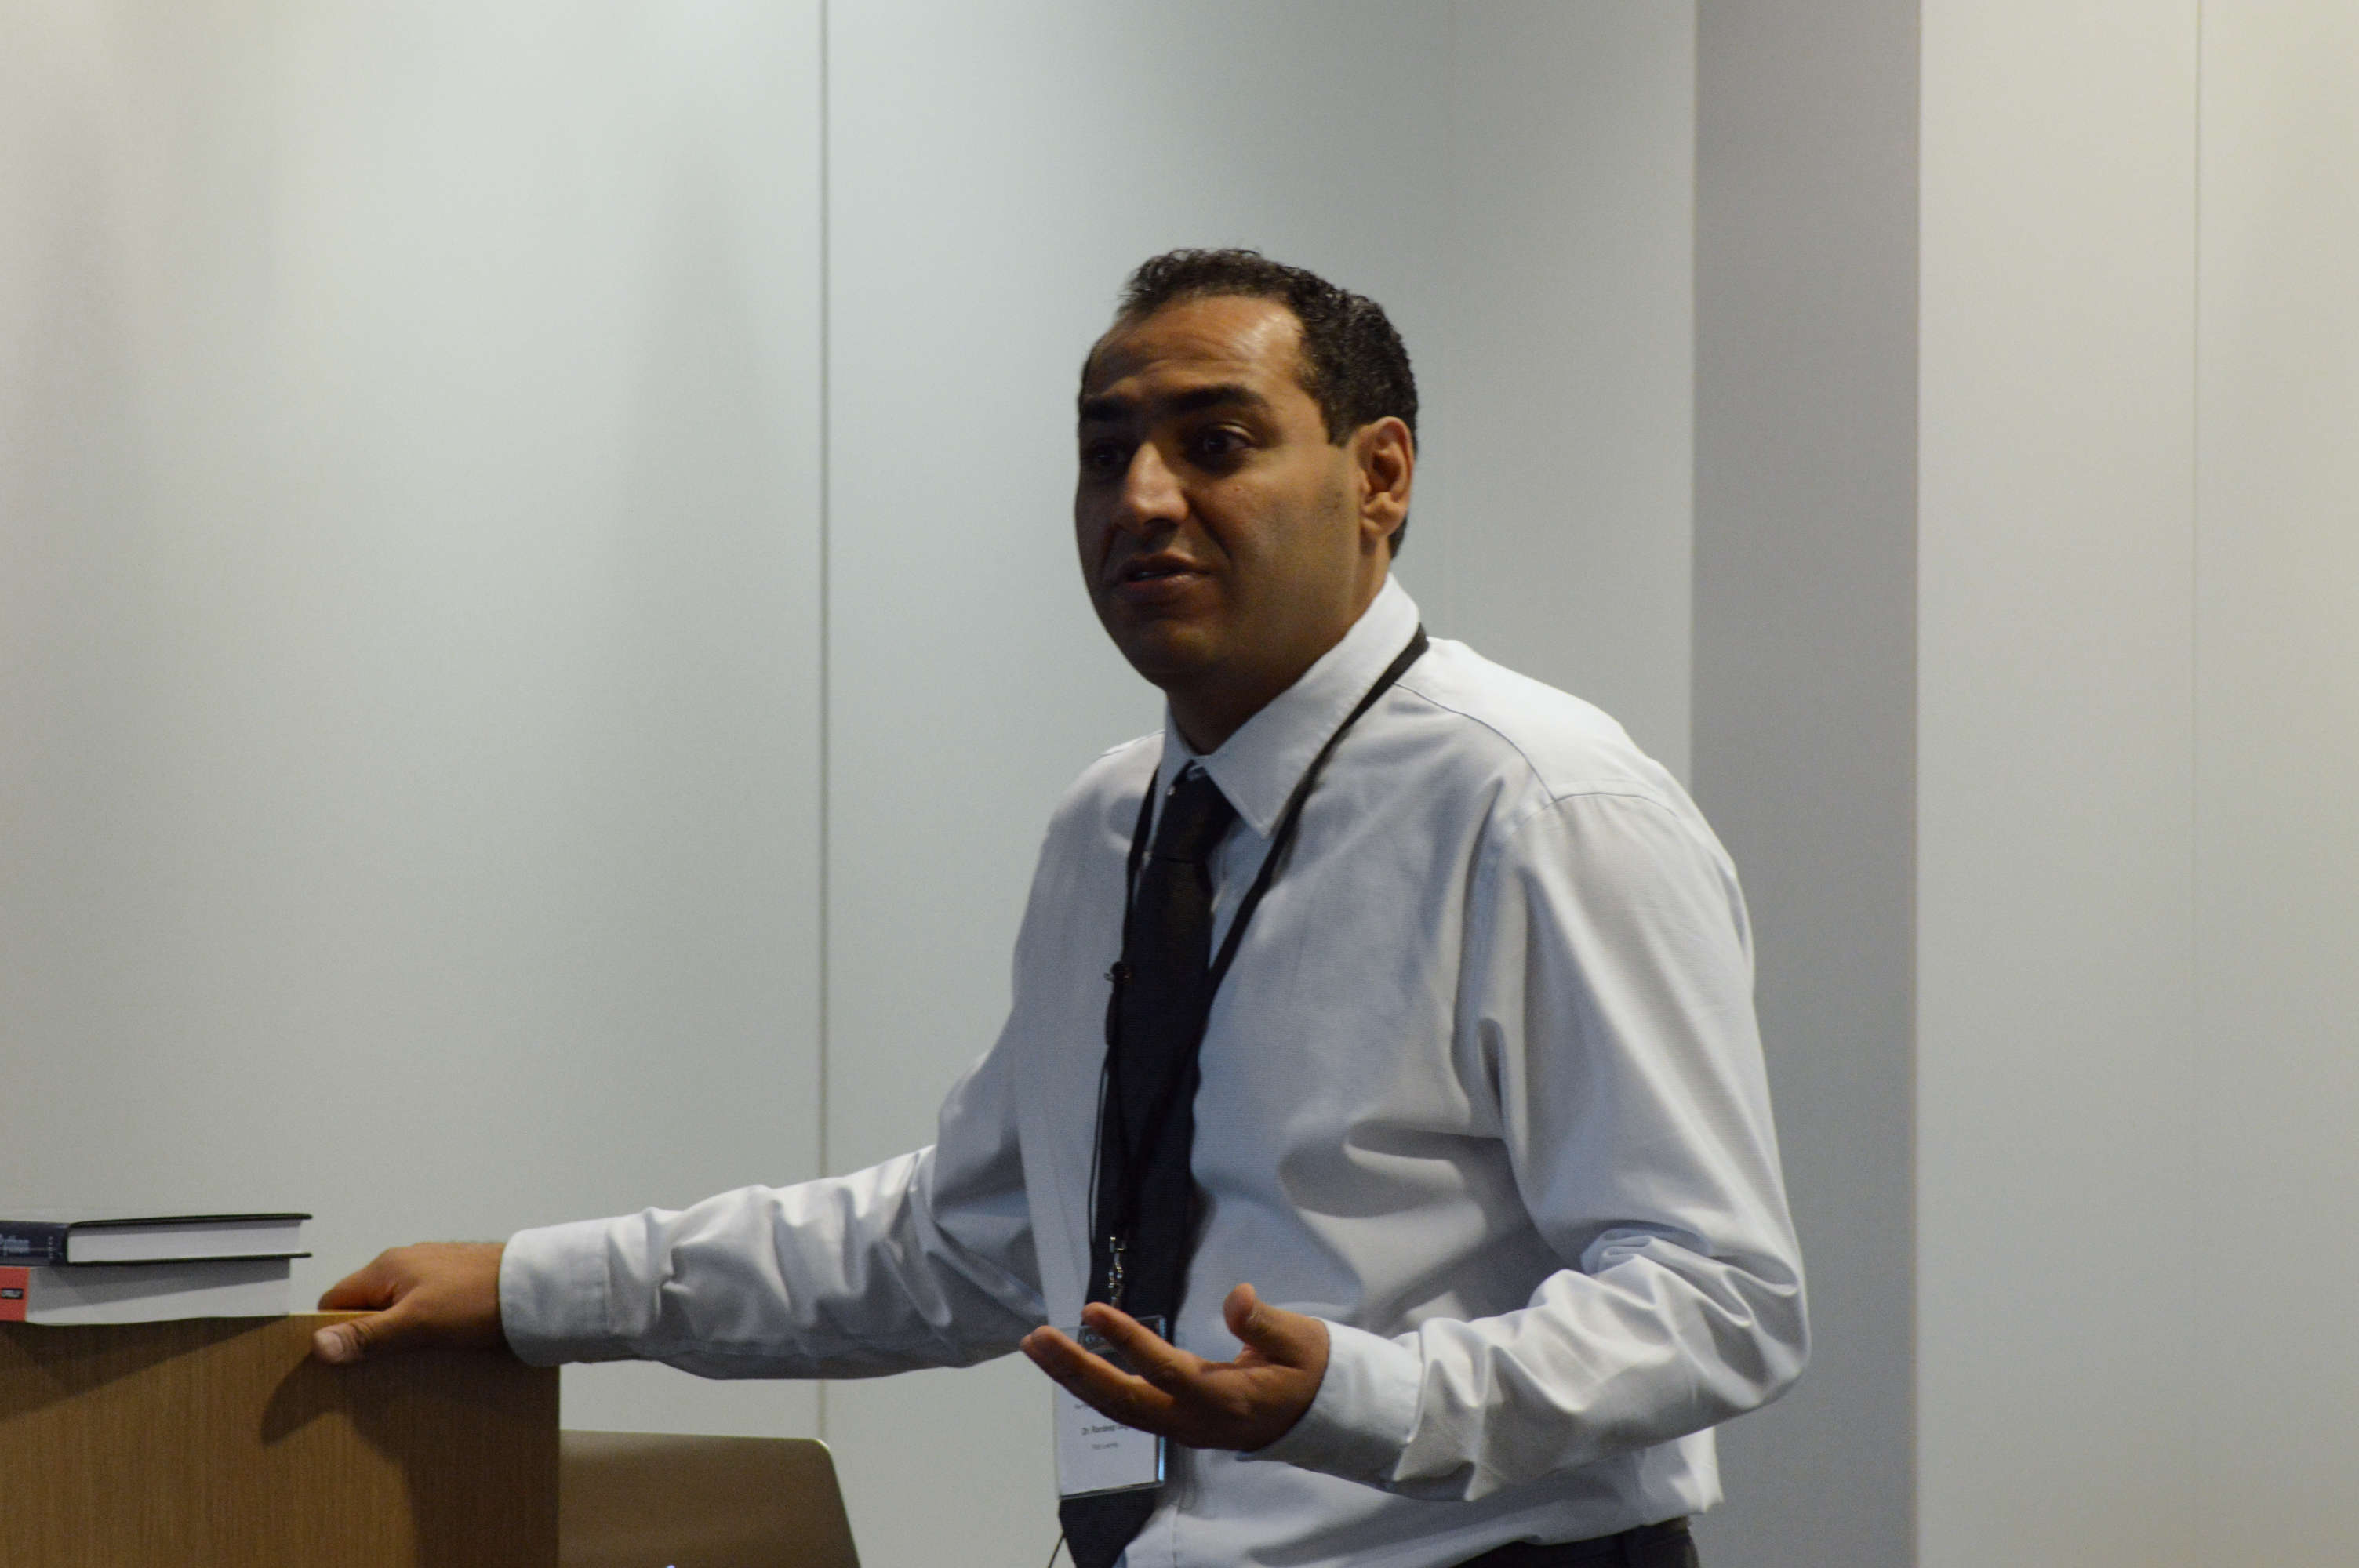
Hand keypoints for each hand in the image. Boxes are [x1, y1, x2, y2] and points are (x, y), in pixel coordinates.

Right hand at [311, 1241, 508, 1364]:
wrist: (536, 1289)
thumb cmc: (476, 1300)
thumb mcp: (416, 1322)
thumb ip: (369, 1335)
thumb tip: (318, 1345)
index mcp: (387, 1267)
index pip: (336, 1301)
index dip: (331, 1331)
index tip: (332, 1365)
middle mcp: (407, 1265)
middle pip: (367, 1307)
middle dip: (365, 1338)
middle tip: (365, 1374)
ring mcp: (434, 1274)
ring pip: (398, 1311)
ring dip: (395, 1338)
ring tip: (399, 1369)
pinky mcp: (458, 1287)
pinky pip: (425, 1312)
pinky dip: (422, 1332)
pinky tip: (432, 1353)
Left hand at [1020, 1282, 1328, 1450]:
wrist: (1322, 1416)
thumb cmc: (1310, 1372)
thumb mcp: (1302, 1342)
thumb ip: (1265, 1324)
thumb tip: (1237, 1296)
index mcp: (1225, 1400)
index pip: (1165, 1372)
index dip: (1127, 1342)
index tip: (1092, 1311)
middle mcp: (1194, 1421)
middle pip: (1125, 1401)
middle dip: (1076, 1371)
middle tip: (1037, 1339)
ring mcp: (1182, 1427)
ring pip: (1119, 1409)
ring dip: (1075, 1379)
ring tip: (1037, 1346)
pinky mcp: (1177, 1422)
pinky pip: (1128, 1408)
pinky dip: (1094, 1386)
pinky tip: (1069, 1364)